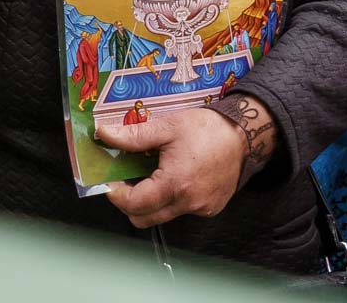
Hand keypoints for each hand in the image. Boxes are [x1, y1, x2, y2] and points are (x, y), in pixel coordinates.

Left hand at [99, 95, 270, 225]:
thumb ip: (133, 136)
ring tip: (152, 175)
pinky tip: (176, 177)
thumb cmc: (207, 128)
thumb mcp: (167, 127)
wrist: (243, 134)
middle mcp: (188, 203)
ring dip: (151, 201)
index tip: (110, 181)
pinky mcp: (211, 208)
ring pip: (163, 216)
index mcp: (175, 184)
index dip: (116, 194)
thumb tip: (103, 133)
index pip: (134, 204)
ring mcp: (201, 209)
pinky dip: (172, 199)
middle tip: (126, 181)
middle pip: (144, 219)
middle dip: (130, 203)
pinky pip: (182, 211)